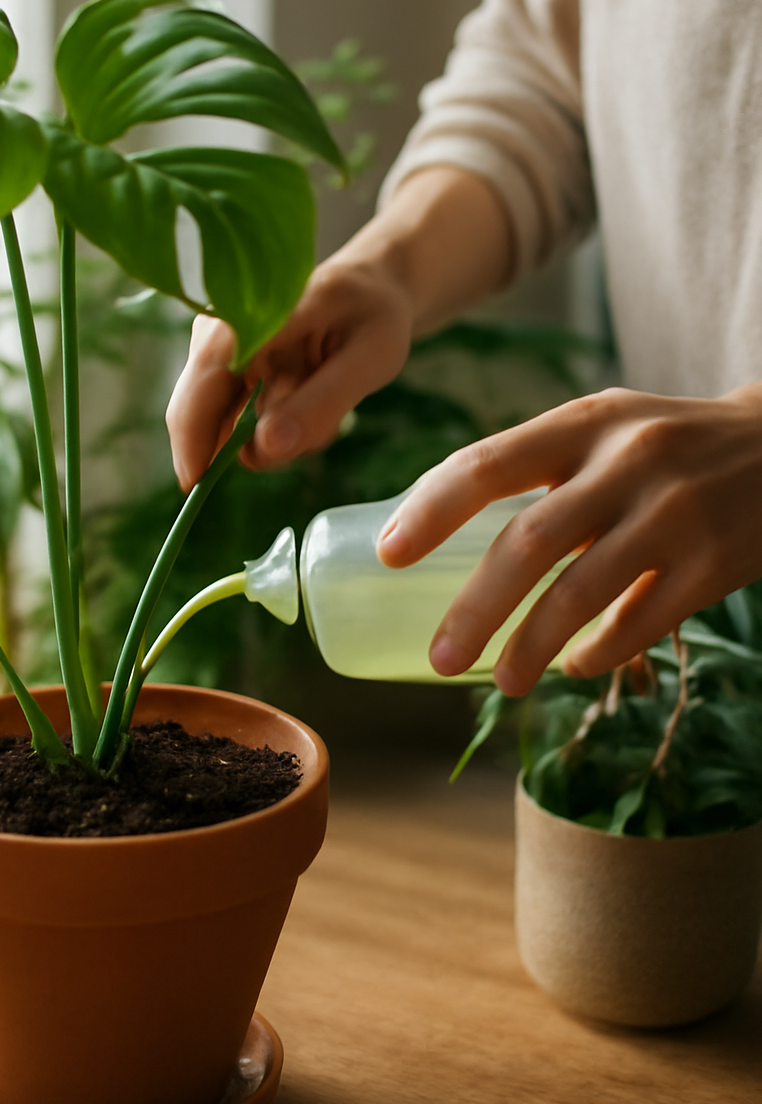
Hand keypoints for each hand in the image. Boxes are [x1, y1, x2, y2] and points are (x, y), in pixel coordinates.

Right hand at [166, 259, 413, 490]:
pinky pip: (233, 416)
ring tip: (325, 408)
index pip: (206, 381)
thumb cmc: (374, 314)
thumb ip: (321, 403)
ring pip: (221, 420)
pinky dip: (270, 426)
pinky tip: (307, 405)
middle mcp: (220, 324)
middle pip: (201, 408)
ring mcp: (216, 344)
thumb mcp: (370, 359)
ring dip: (270, 434)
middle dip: (252, 441)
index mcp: (254, 311)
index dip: (192, 438)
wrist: (369, 288)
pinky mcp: (222, 363)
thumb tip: (263, 448)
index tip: (196, 485)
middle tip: (313, 434)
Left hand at [377, 384, 761, 692]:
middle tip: (440, 659)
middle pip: (529, 542)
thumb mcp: (606, 426)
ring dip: (532, 646)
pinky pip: (641, 623)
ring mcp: (674, 514)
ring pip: (582, 593)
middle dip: (475, 608)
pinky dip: (599, 653)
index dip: (430, 510)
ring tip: (501, 682)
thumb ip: (537, 465)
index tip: (389, 555)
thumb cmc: (667, 444)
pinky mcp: (714, 564)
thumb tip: (433, 526)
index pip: (488, 463)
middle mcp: (627, 462)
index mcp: (585, 422)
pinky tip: (574, 666)